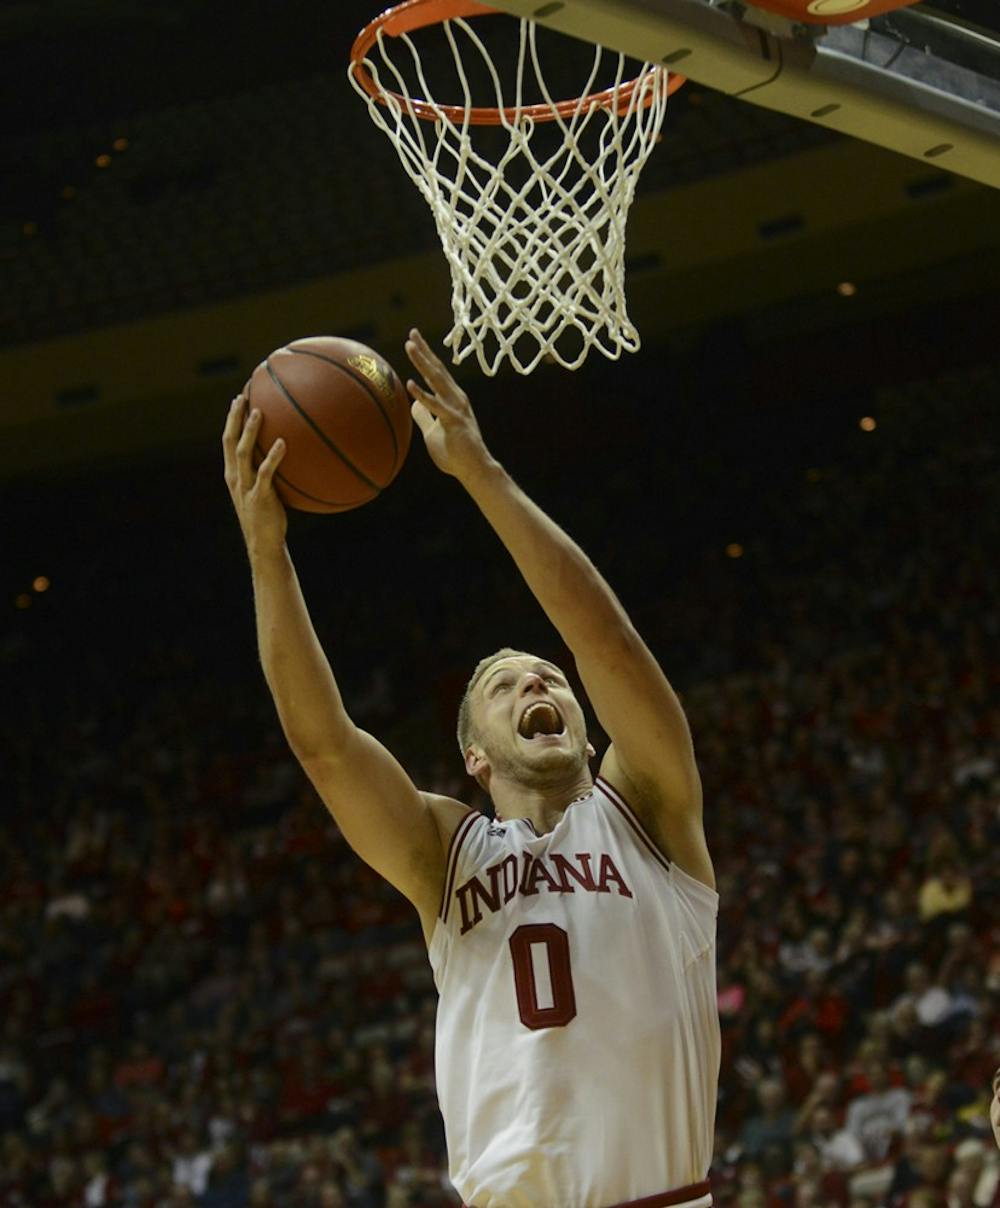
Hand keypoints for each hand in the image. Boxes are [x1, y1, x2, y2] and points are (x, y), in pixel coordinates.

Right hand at [222, 393, 287, 556]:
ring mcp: (246, 487)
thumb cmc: (268, 517)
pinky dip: (273, 457)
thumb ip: (268, 472)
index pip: (227, 441)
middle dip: (234, 418)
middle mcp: (236, 477)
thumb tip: (289, 452)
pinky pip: (265, 473)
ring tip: (259, 412)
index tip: (238, 400)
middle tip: (243, 397)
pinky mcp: (259, 497)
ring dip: (250, 431)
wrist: (264, 543)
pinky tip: (283, 443)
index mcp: (234, 474)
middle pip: (230, 441)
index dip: (231, 420)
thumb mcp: (264, 491)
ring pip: (243, 453)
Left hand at [404, 328, 491, 481]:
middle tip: (412, 333)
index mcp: (451, 399)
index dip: (425, 356)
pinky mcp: (454, 421)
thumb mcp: (433, 432)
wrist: (473, 469)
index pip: (436, 373)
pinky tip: (410, 384)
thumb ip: (424, 415)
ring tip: (410, 347)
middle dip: (424, 351)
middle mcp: (456, 398)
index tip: (414, 340)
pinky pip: (436, 406)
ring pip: (437, 380)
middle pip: (437, 370)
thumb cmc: (455, 452)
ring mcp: (456, 408)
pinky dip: (423, 394)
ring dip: (422, 363)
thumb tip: (413, 402)